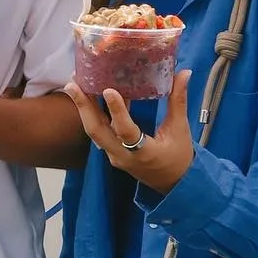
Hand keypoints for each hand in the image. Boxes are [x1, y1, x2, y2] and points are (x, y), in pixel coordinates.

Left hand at [63, 71, 194, 196]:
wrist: (174, 184)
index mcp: (143, 153)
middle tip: (73, 83)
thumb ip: (178, 101)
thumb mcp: (180, 129)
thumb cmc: (179, 156)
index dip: (117, 111)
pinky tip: (89, 95)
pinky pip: (99, 132)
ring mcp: (114, 155)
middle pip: (97, 131)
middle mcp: (123, 156)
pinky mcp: (112, 152)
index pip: (126, 131)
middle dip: (83, 107)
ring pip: (94, 132)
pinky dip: (92, 113)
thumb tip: (184, 73)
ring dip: (83, 108)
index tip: (108, 90)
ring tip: (74, 85)